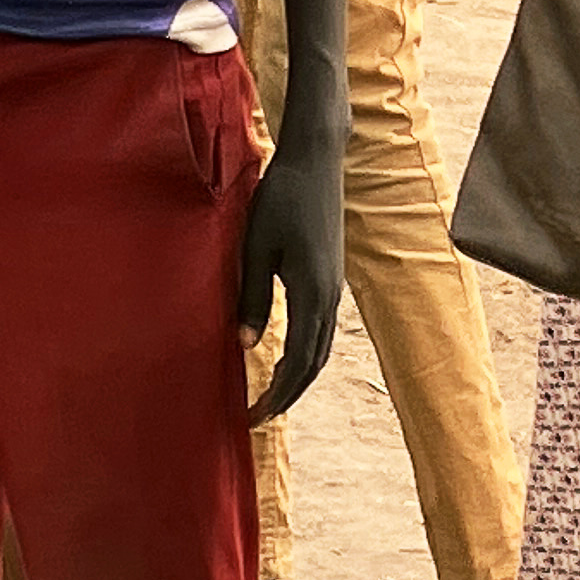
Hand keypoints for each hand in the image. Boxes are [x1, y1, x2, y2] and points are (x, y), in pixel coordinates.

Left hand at [242, 133, 344, 421]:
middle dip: (288, 394)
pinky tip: (287, 356)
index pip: (298, 361)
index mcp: (312, 294)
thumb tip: (246, 345)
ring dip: (299, 377)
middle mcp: (329, 297)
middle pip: (313, 363)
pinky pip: (320, 329)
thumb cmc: (280, 199)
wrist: (316, 162)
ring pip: (320, 348)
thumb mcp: (256, 248)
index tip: (255, 415)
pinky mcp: (330, 276)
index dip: (278, 393)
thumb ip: (253, 298)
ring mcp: (333, 287)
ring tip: (272, 396)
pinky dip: (306, 353)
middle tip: (259, 417)